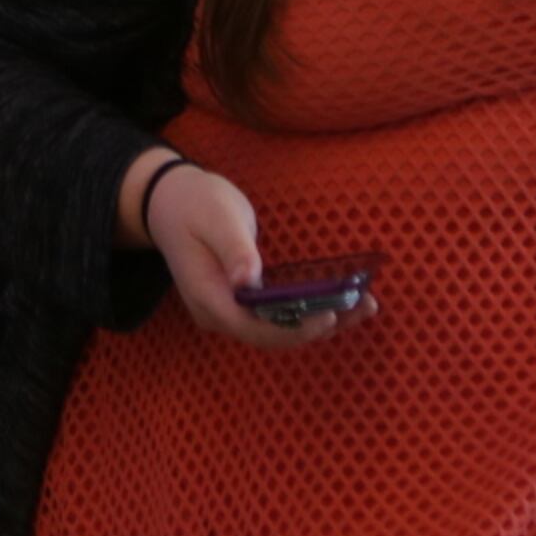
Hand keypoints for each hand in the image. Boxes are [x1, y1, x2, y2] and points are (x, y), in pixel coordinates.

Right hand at [120, 147, 372, 353]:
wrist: (171, 201)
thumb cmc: (194, 204)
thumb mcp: (216, 218)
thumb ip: (234, 250)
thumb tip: (248, 281)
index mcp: (209, 298)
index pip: (255, 329)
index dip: (294, 329)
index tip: (329, 315)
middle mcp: (220, 313)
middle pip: (274, 335)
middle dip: (320, 326)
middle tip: (364, 305)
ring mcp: (231, 310)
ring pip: (280, 328)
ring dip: (322, 320)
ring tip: (364, 304)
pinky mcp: (242, 301)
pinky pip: (279, 315)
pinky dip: (310, 309)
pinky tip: (340, 300)